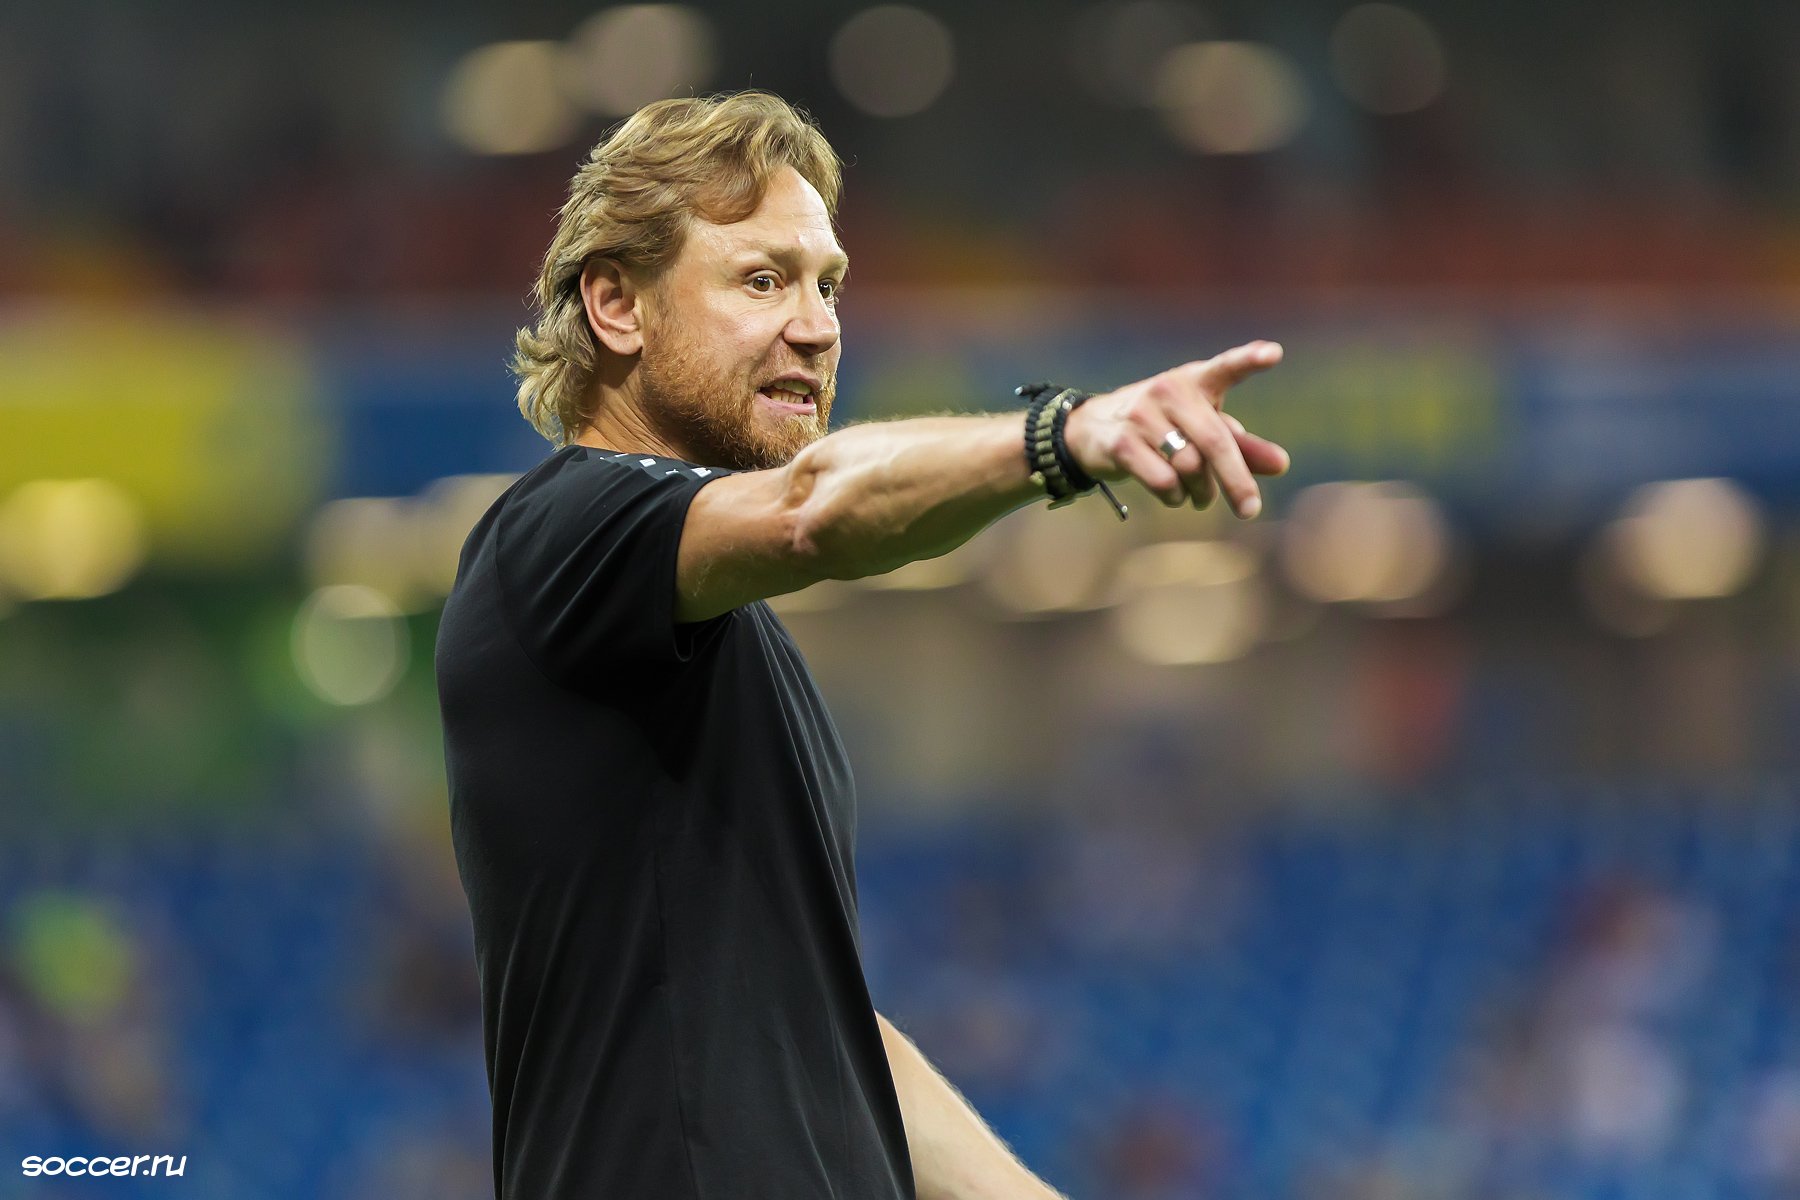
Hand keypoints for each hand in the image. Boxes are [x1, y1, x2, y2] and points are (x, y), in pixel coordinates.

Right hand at [1061, 340, 1289, 515]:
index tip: (1274, 354)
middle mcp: (1169, 391)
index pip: (1226, 367)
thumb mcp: (1203, 428)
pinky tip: (1175, 496)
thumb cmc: (1164, 425)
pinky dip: (1176, 497)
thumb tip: (1281, 465)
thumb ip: (1242, 445)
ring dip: (1201, 492)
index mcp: (1195, 380)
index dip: (1249, 360)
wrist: (1092, 428)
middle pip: (1214, 441)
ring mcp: (1142, 415)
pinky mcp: (1121, 443)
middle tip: (1250, 510)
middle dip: (1237, 480)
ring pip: (1190, 467)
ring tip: (1201, 497)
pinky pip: (1163, 481)